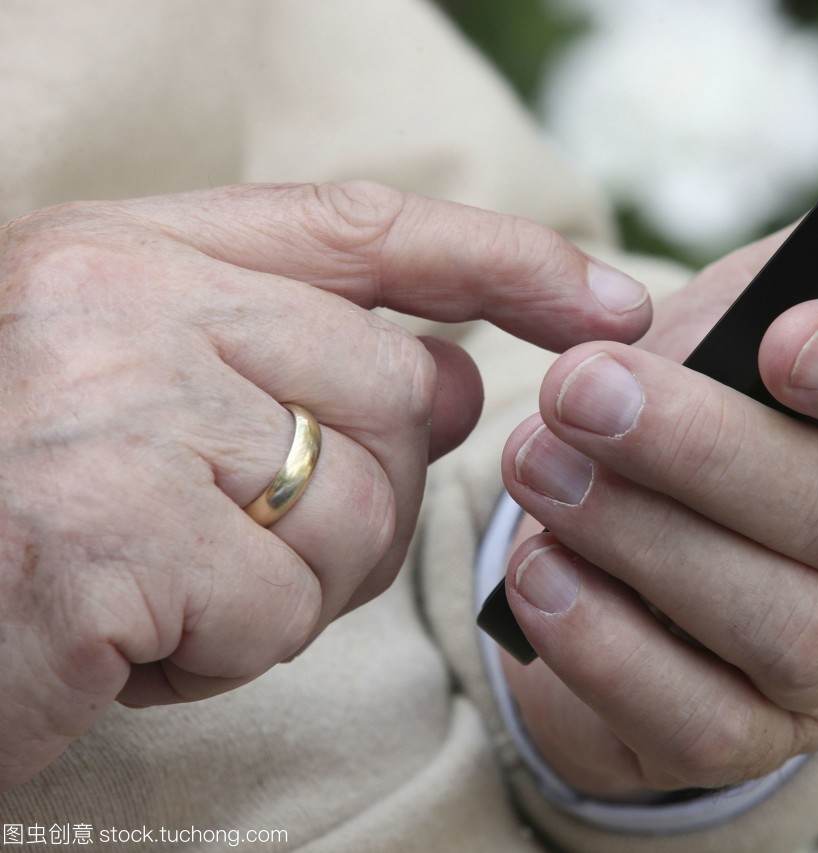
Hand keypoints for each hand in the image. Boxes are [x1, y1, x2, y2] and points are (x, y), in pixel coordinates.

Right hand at [0, 181, 650, 791]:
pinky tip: (125, 637)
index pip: (368, 228)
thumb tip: (449, 373)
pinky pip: (278, 606)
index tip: (614, 301)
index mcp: (126, 248)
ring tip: (160, 588)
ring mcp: (104, 402)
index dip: (508, 259)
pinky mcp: (102, 527)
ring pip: (353, 507)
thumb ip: (299, 366)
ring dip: (284, 586)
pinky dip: (224, 652)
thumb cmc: (18, 518)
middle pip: (388, 395)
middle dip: (355, 502)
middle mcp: (115, 296)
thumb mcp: (153, 410)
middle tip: (232, 547)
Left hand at [498, 166, 817, 798]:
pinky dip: (609, 646)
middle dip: (704, 450)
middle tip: (579, 389)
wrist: (669, 534)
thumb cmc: (729, 401)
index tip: (782, 337)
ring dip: (644, 540)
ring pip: (780, 622)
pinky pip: (701, 717)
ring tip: (538, 467)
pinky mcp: (764, 733)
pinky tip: (538, 572)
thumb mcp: (772, 313)